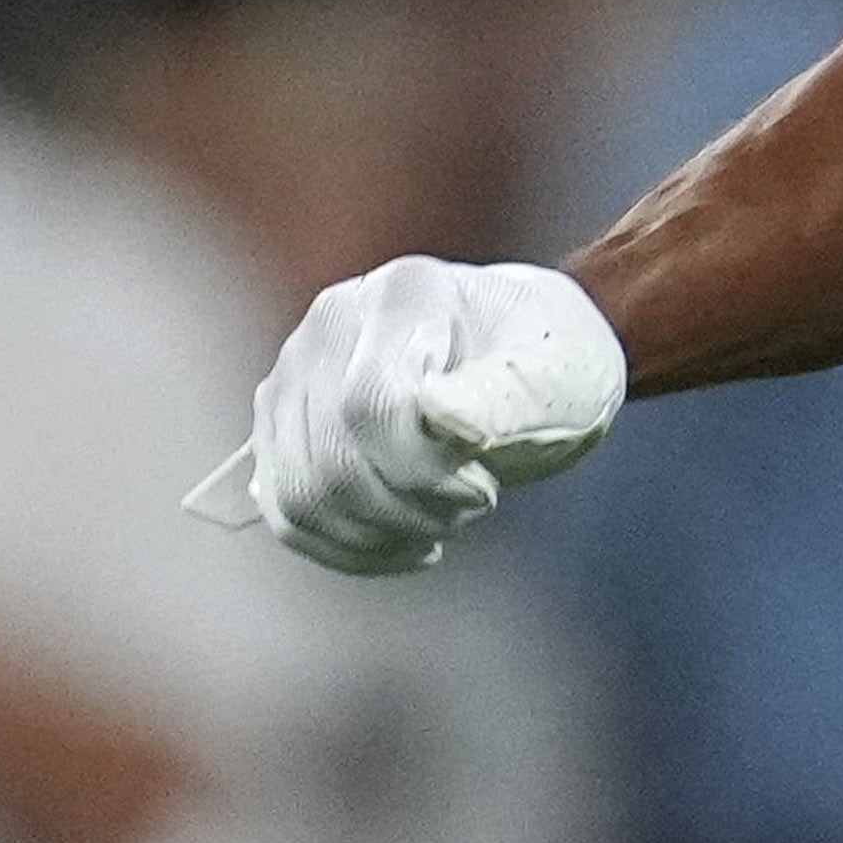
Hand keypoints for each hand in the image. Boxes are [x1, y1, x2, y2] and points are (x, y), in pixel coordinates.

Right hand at [193, 252, 626, 572]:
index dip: (424, 472)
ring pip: (299, 493)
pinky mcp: (283, 422)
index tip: (487, 488)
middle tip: (474, 502)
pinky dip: (345, 548)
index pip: (371, 407)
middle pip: (332, 461)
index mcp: (405, 295)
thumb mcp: (559, 376)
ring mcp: (296, 370)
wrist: (524, 358)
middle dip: (409, 509)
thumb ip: (504, 397)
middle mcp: (332, 321)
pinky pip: (285, 511)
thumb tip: (440, 416)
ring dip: (379, 533)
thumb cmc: (550, 364)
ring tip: (442, 520)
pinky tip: (405, 542)